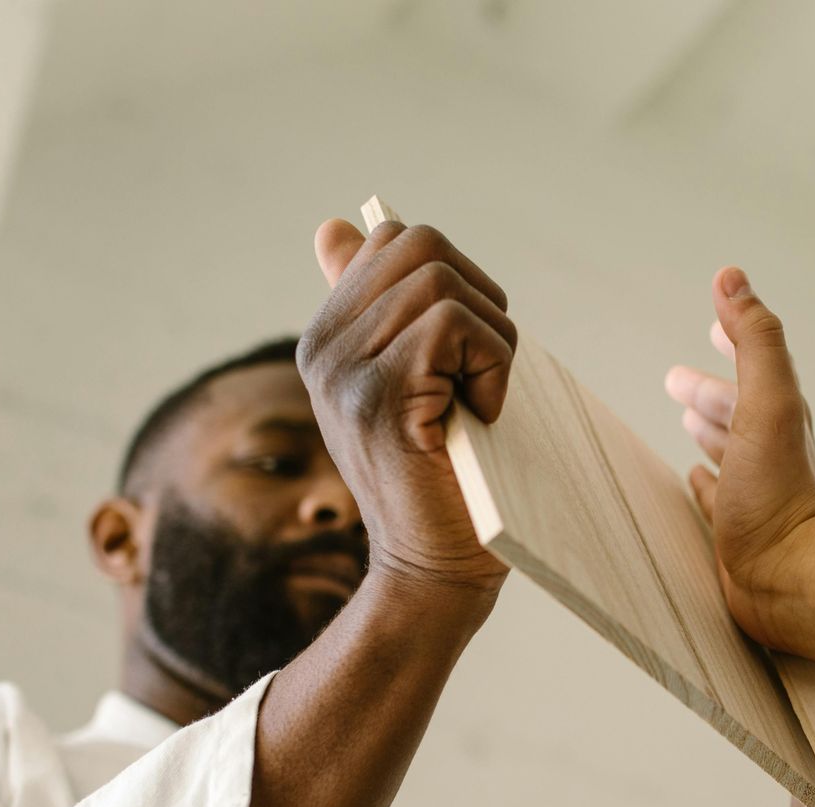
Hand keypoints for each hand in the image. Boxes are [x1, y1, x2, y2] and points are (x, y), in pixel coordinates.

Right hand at [301, 219, 516, 605]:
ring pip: (442, 282)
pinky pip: (454, 325)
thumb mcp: (413, 381)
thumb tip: (335, 226)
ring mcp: (343, 371)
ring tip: (477, 400)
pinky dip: (491, 364)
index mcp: (328, 337)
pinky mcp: (378, 395)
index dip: (456, 283)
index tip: (462, 357)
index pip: (397, 241)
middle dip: (478, 300)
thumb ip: (385, 309)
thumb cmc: (444, 481)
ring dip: (490, 338)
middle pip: (422, 246)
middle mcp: (323, 348)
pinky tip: (480, 414)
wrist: (434, 572)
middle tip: (482, 373)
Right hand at [662, 269, 814, 654]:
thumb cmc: (778, 492)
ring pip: (726, 451)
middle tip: (673, 379)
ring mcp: (752, 493)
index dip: (734, 334)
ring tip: (684, 418)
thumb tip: (732, 276)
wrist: (789, 577)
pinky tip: (695, 479)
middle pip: (734, 409)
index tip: (716, 310)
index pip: (752, 363)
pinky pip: (715, 500)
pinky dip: (703, 483)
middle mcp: (768, 452)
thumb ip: (754, 339)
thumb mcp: (768, 401)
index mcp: (778, 417)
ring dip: (707, 429)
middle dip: (707, 388)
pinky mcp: (736, 533)